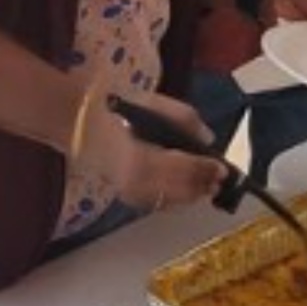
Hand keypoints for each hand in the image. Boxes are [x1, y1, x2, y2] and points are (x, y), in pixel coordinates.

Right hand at [73, 91, 225, 213]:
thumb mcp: (155, 104)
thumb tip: (208, 139)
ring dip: (192, 195)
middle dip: (203, 185)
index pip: (184, 168)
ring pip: (172, 201)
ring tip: (208, 186)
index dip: (206, 169)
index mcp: (143, 159)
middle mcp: (137, 183)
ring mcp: (131, 194)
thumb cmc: (120, 109)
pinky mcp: (128, 198)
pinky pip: (160, 203)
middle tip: (221, 180)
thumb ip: (185, 119)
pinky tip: (186, 191)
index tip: (224, 168)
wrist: (82, 125)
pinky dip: (177, 198)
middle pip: (181, 190)